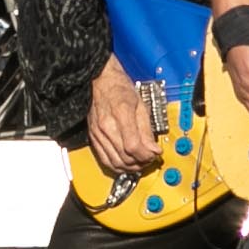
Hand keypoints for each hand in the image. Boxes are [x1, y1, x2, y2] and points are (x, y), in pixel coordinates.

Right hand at [84, 59, 159, 173]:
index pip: (133, 147)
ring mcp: (98, 133)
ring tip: (140, 162)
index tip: (155, 154)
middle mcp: (107, 126)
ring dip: (130, 167)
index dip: (146, 155)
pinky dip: (117, 166)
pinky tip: (126, 163)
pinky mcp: (93, 137)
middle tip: (150, 158)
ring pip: (115, 162)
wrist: (99, 80)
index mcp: (121, 114)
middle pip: (125, 157)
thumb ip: (147, 130)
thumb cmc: (119, 88)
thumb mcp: (140, 105)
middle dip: (141, 162)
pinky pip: (104, 160)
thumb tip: (154, 150)